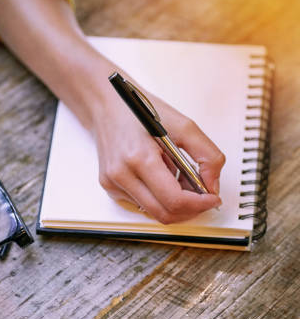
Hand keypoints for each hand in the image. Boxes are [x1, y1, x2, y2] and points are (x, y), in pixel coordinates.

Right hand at [93, 87, 224, 223]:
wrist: (106, 104)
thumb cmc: (138, 110)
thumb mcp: (182, 125)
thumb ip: (206, 155)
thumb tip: (212, 184)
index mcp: (139, 158)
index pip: (173, 199)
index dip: (198, 204)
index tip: (212, 199)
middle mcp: (122, 175)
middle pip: (164, 213)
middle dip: (189, 209)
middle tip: (203, 196)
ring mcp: (113, 184)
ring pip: (154, 212)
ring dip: (174, 202)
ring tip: (179, 178)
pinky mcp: (110, 188)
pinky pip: (143, 205)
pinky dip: (159, 197)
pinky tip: (161, 177)